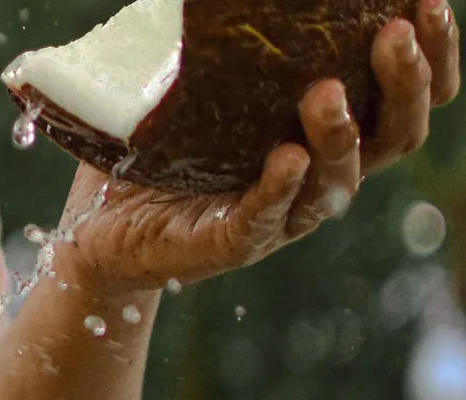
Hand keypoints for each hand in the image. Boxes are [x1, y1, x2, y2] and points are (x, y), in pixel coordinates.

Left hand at [58, 0, 460, 295]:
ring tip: (327, 91)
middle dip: (405, 83)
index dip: (433, 57)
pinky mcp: (231, 242)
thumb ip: (225, 43)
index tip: (431, 4)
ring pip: (336, 181)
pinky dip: (280, 187)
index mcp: (324, 134)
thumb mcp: (199, 87)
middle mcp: (318, 175)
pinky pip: (266, 217)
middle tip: (395, 34)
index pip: (404, 100)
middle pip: (394, 137)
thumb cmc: (159, 151)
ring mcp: (281, 215)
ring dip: (340, 134)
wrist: (100, 226)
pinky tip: (288, 155)